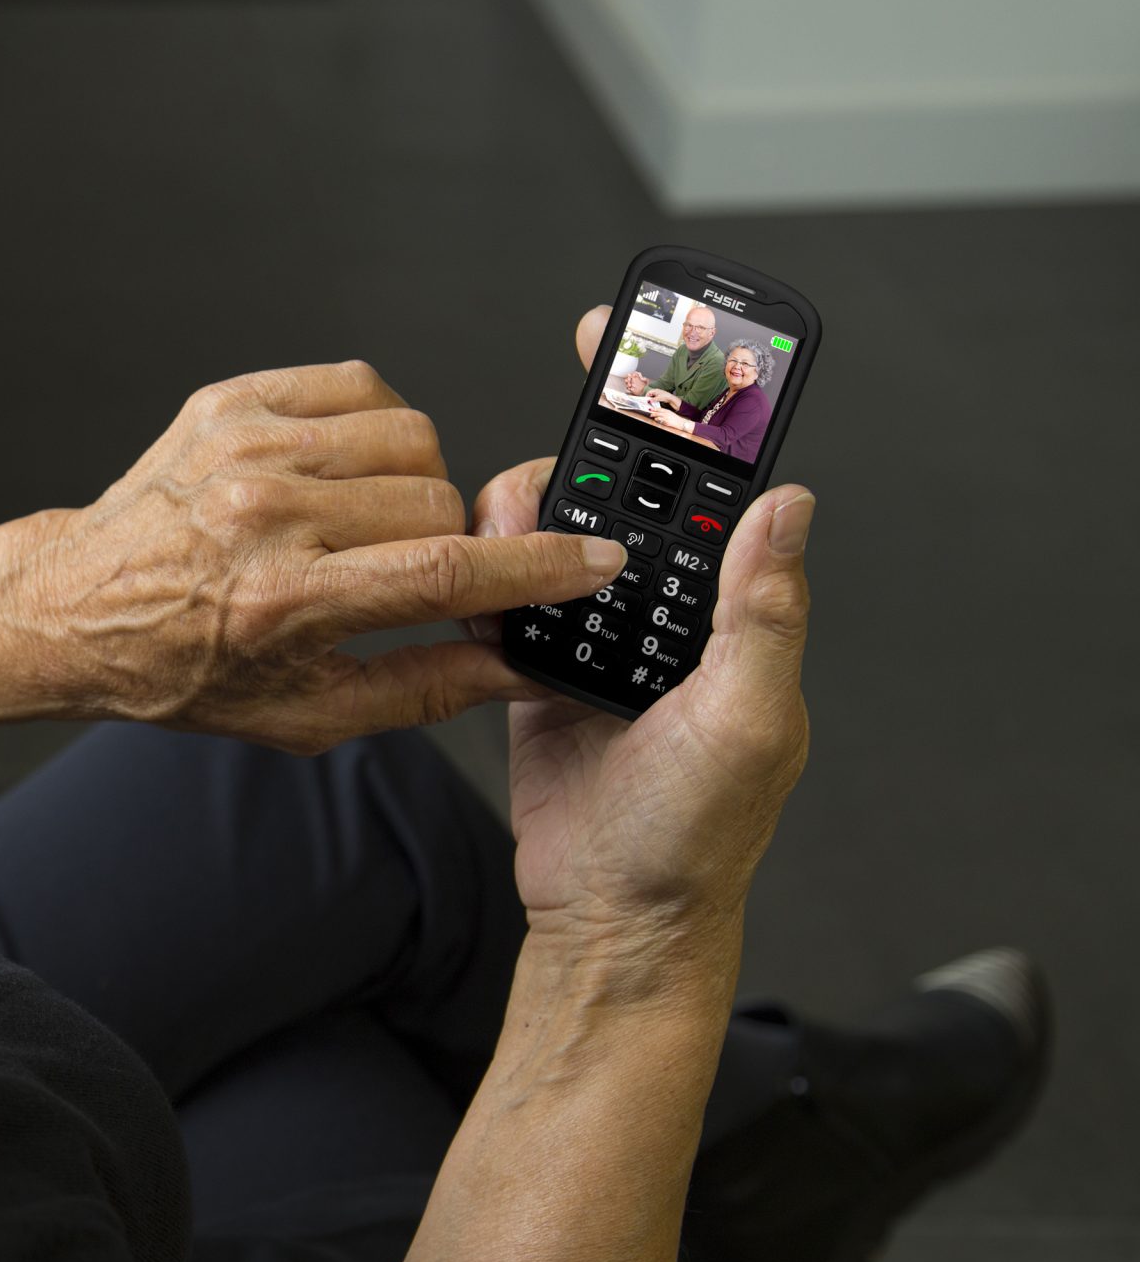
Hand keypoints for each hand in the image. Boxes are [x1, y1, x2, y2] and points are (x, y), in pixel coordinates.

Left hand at [11, 359, 627, 752]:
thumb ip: (426, 690)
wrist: (74, 609)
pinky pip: (357, 386)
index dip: (536, 568)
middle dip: (443, 540)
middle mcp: (264, 515)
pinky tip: (337, 472)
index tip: (591, 562)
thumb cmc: (183, 667)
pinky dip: (369, 426)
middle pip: (435, 500)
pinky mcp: (229, 402)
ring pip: (408, 435)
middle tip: (398, 571)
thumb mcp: (305, 715)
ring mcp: (244, 448)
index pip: (445, 572)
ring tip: (362, 523)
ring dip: (409, 481)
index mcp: (285, 602)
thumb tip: (519, 669)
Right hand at [481, 307, 813, 996]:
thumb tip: (788, 503)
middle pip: (629, 495)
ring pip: (557, 532)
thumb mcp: (749, 718)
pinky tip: (473, 568)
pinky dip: (485, 569)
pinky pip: (505, 592)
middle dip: (597, 442)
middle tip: (564, 413)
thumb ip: (763, 610)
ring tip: (507, 524)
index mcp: (738, 616)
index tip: (661, 343)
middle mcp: (671, 618)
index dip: (693, 412)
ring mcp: (601, 641)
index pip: (720, 489)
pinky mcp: (539, 670)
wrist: (609, 918)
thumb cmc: (693, 837)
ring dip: (527, 511)